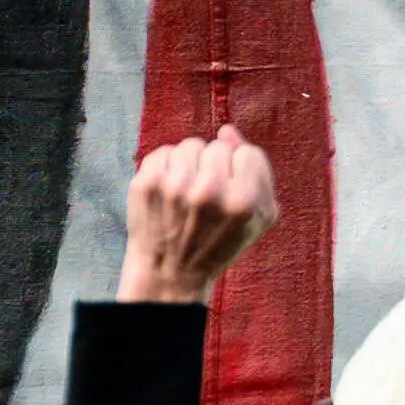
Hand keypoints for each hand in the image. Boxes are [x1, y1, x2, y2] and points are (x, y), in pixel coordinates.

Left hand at [120, 131, 285, 307]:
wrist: (171, 273)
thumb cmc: (219, 244)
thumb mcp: (258, 219)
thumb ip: (258, 171)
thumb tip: (227, 131)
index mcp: (243, 201)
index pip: (248, 154)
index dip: (240, 172)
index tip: (230, 194)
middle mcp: (208, 191)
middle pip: (218, 147)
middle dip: (214, 168)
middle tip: (206, 198)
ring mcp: (173, 187)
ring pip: (189, 146)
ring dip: (189, 165)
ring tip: (186, 194)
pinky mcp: (146, 184)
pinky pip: (163, 153)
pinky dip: (166, 168)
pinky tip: (168, 193)